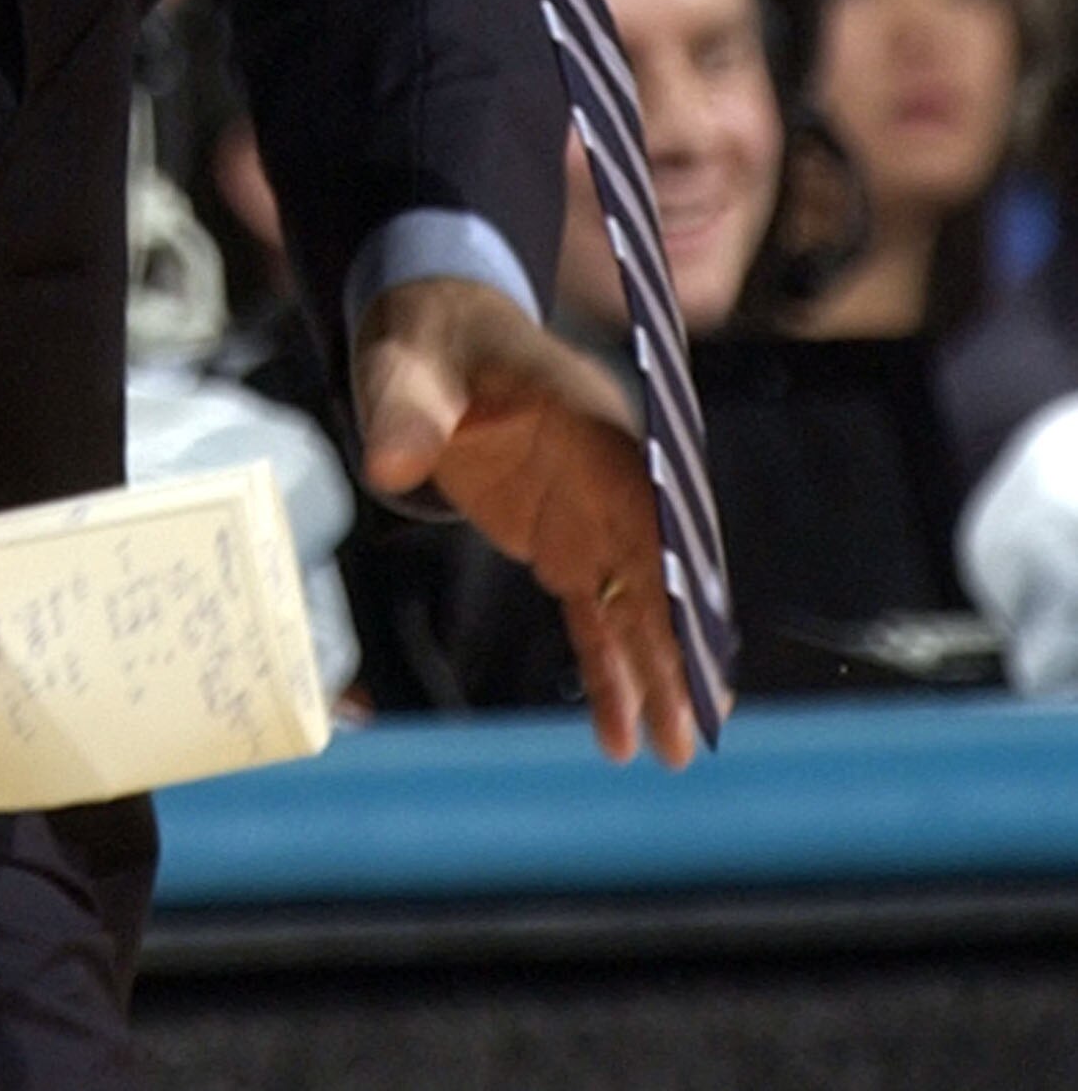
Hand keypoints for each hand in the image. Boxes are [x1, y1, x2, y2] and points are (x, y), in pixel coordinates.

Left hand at [354, 275, 702, 768]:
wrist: (434, 344)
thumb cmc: (429, 349)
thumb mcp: (406, 370)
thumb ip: (406, 413)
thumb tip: (391, 462)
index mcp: (589, 420)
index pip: (646, 491)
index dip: (674, 554)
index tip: (699, 617)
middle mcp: (609, 473)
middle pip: (660, 561)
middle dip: (683, 637)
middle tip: (705, 717)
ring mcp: (593, 514)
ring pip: (638, 603)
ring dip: (658, 674)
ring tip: (677, 753)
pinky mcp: (566, 546)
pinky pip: (595, 618)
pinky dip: (609, 675)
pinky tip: (620, 739)